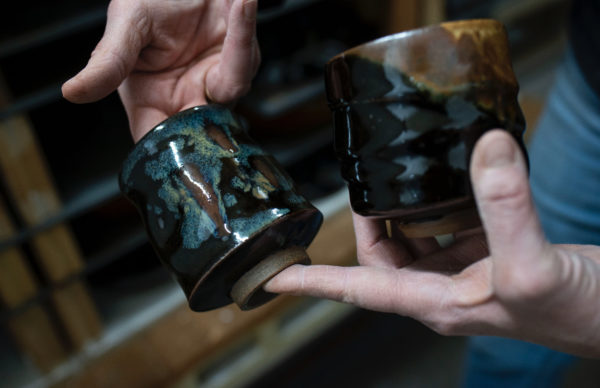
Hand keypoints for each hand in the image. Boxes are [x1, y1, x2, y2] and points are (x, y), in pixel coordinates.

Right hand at [62, 0, 259, 140]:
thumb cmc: (154, 1)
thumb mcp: (126, 24)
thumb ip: (109, 61)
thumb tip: (73, 93)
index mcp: (152, 98)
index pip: (158, 139)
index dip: (167, 153)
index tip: (173, 154)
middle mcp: (189, 96)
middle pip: (202, 128)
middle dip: (208, 120)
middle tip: (202, 94)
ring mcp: (219, 82)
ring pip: (232, 88)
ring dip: (232, 55)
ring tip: (228, 10)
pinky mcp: (243, 61)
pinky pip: (245, 56)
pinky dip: (242, 31)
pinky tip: (241, 2)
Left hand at [265, 130, 599, 356]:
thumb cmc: (574, 312)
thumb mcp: (532, 263)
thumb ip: (507, 206)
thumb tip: (484, 150)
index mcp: (437, 301)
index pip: (358, 289)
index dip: (313, 281)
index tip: (275, 274)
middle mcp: (443, 288)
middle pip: (382, 258)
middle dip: (366, 223)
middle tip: (361, 188)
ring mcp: (465, 271)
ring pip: (414, 239)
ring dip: (399, 212)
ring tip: (390, 179)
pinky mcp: (488, 255)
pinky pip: (449, 226)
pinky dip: (440, 203)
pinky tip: (447, 181)